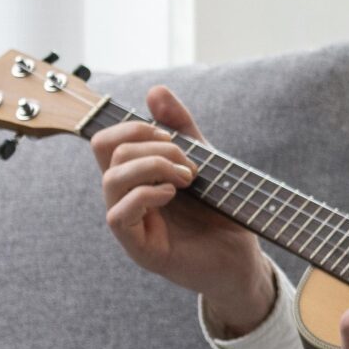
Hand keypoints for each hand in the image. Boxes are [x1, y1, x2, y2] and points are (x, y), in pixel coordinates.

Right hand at [92, 86, 270, 324]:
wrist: (243, 258)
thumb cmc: (220, 212)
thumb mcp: (205, 160)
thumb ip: (181, 128)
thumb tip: (155, 90)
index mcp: (134, 177)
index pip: (106, 139)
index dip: (132, 126)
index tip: (171, 136)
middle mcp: (123, 198)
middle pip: (105, 150)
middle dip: (152, 145)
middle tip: (189, 163)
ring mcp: (128, 224)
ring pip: (110, 179)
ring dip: (154, 166)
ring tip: (187, 178)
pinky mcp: (138, 249)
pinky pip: (118, 215)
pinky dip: (147, 195)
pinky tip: (173, 194)